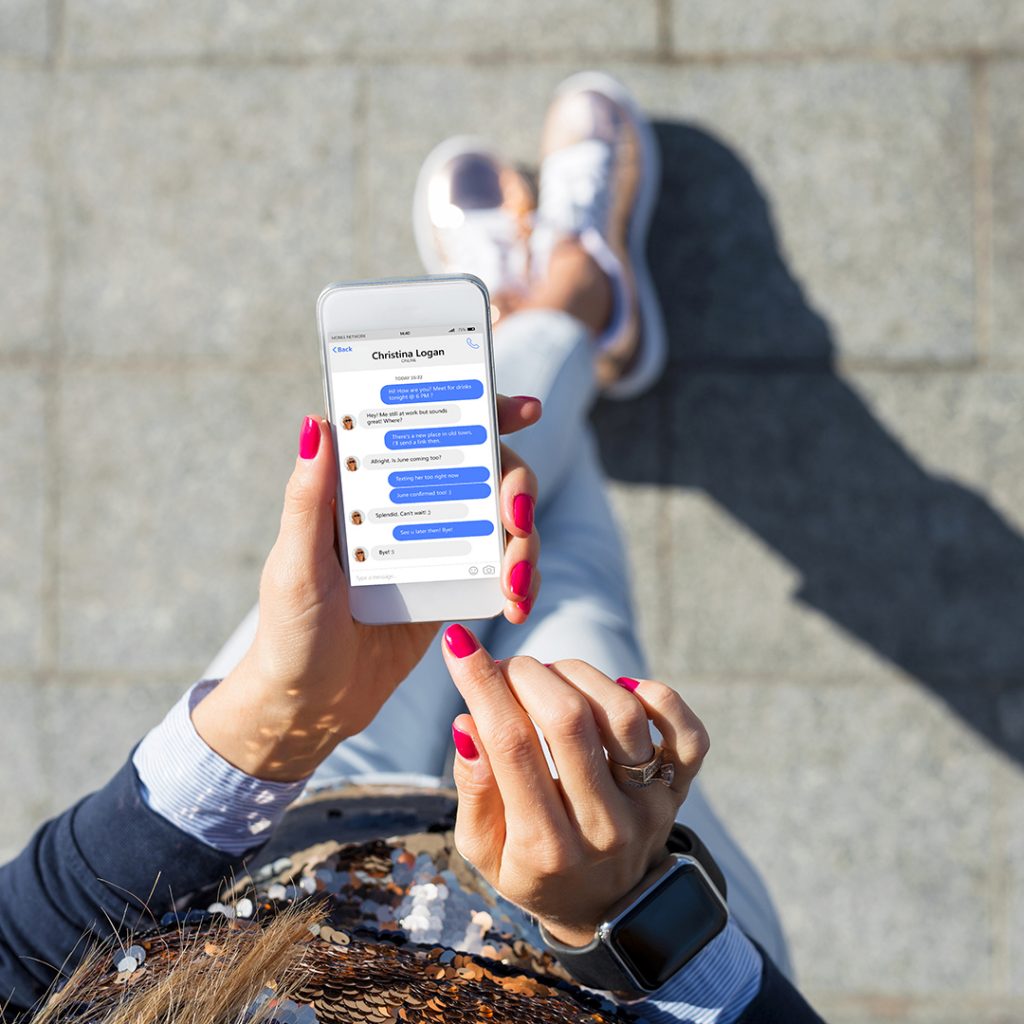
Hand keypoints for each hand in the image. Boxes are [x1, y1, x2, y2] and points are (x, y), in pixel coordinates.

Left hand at [191, 398, 540, 780]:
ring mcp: (435, 546)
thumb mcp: (296, 565)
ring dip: (525, 543)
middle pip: (484, 469)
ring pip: (503, 519)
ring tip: (517, 585)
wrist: (311, 705)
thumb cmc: (290, 632)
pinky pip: (502, 568)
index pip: (428, 430)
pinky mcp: (453, 586)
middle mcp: (407, 506)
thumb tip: (317, 423)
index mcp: (366, 487)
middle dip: (517, 487)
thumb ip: (308, 499)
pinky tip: (517, 604)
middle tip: (517, 520)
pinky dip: (520, 581)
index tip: (525, 410)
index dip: (481, 411)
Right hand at [440, 625, 709, 947]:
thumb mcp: (484, 849)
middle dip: (527, 674)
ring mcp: (649, 807)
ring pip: (623, 714)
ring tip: (550, 678)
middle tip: (506, 667)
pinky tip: (620, 687)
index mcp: (545, 847)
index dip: (481, 685)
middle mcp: (604, 827)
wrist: (605, 910)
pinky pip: (688, 733)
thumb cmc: (532, 869)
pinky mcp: (680, 790)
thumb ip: (474, 789)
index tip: (459, 644)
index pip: (511, 745)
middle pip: (569, 721)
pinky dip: (658, 696)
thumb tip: (466, 722)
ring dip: (578, 675)